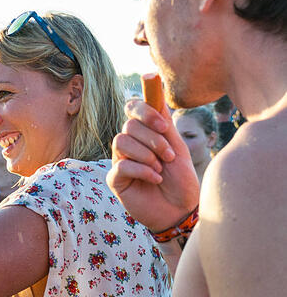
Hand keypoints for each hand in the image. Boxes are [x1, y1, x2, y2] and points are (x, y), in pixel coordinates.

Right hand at [109, 98, 199, 232]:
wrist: (182, 210)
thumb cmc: (181, 180)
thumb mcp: (176, 146)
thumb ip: (163, 121)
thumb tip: (154, 86)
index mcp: (144, 132)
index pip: (132, 108)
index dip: (144, 111)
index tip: (163, 125)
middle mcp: (130, 143)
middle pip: (128, 125)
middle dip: (153, 140)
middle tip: (169, 157)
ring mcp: (120, 160)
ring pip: (121, 142)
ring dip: (146, 155)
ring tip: (160, 169)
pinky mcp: (115, 179)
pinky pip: (121, 165)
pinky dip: (142, 171)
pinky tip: (155, 180)